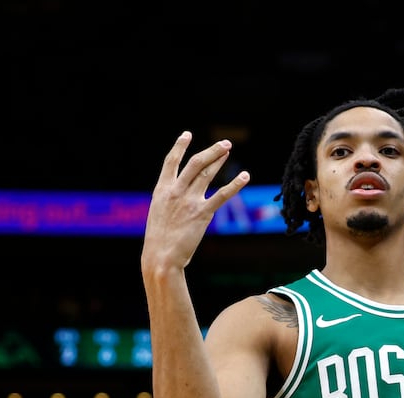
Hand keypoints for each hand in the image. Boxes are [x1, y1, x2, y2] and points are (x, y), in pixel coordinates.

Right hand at [141, 133, 249, 273]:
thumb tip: (179, 196)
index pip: (170, 162)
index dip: (179, 146)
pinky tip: (245, 177)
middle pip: (195, 163)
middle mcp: (175, 191)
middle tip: (224, 143)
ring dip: (220, 160)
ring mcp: (189, 201)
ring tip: (229, 150)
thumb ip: (169, 201)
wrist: (161, 257)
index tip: (187, 134)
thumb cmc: (159, 240)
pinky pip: (222, 195)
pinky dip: (235, 185)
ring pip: (207, 173)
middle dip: (211, 151)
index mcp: (161, 190)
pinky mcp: (203, 214)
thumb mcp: (159, 214)